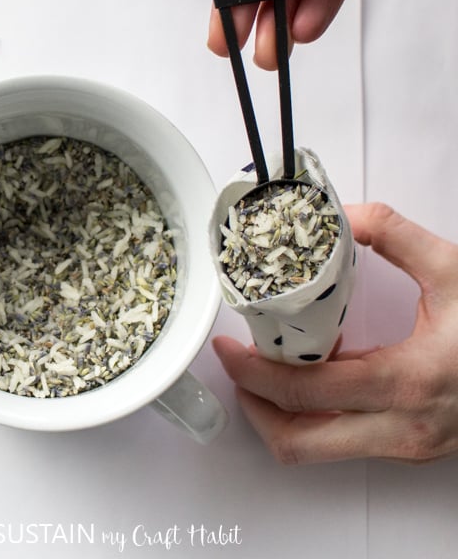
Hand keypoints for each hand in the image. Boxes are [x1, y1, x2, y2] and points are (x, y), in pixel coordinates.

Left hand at [213, 203, 457, 463]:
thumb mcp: (454, 269)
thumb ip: (392, 232)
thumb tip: (337, 213)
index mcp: (408, 382)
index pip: (303, 393)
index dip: (252, 372)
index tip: (228, 348)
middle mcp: (403, 428)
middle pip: (298, 442)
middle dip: (254, 405)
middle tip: (236, 367)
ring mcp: (406, 446)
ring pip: (317, 451)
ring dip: (280, 413)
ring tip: (267, 369)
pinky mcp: (410, 447)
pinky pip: (343, 439)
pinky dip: (315, 412)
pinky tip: (316, 373)